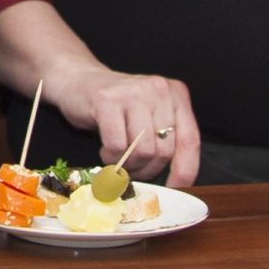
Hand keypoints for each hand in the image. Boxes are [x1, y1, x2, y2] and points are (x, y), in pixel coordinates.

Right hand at [41, 64, 202, 187]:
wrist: (77, 79)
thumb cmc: (116, 106)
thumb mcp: (149, 115)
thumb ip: (166, 139)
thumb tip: (177, 182)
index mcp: (176, 94)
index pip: (190, 140)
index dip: (185, 171)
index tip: (176, 190)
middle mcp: (159, 89)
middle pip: (164, 151)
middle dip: (147, 169)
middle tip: (131, 168)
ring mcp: (134, 92)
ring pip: (142, 151)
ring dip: (127, 165)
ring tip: (117, 157)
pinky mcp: (108, 100)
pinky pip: (117, 146)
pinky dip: (110, 157)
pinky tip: (105, 149)